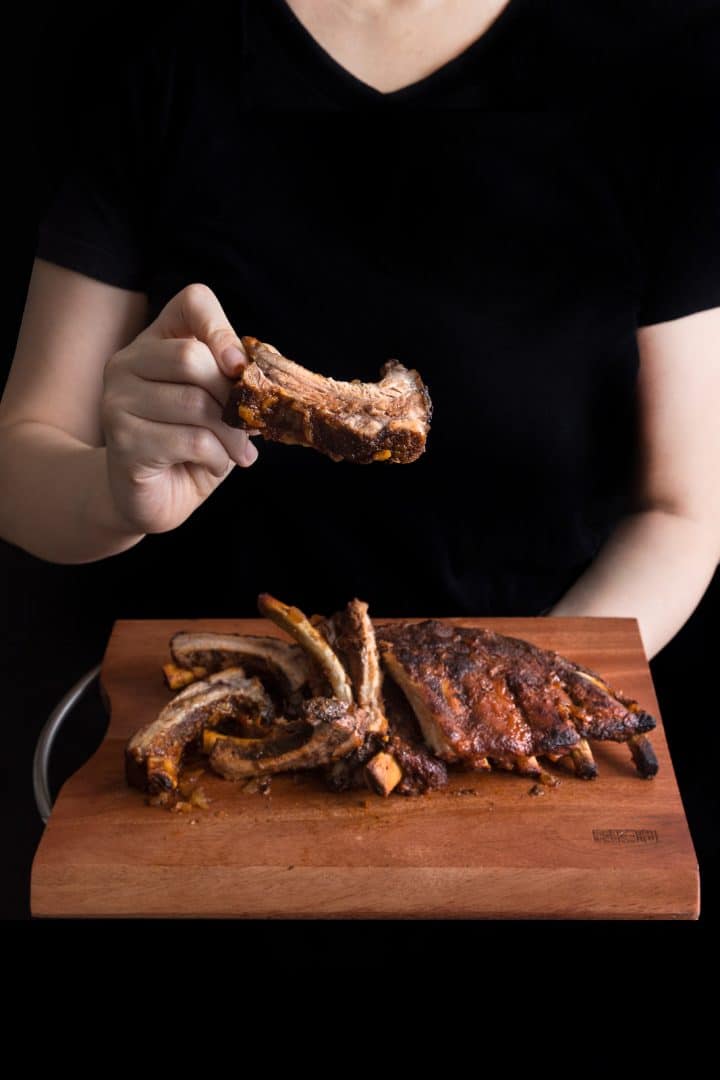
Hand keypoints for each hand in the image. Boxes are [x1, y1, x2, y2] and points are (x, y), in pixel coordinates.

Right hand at [101, 282, 256, 533]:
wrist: (153, 497)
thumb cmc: (191, 446)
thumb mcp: (219, 406)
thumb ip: (234, 381)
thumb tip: (264, 372)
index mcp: (155, 342)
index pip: (192, 302)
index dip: (223, 328)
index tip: (240, 367)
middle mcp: (127, 363)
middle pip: (192, 357)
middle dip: (233, 396)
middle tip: (249, 424)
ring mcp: (117, 400)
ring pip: (194, 403)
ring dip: (230, 434)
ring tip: (236, 452)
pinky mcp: (123, 440)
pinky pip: (189, 440)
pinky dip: (216, 456)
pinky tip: (214, 465)